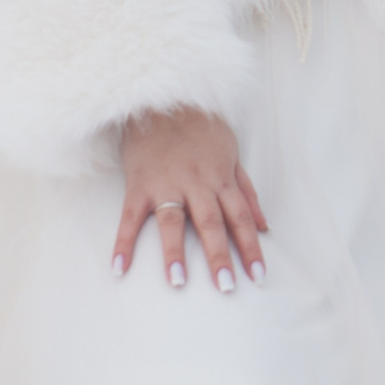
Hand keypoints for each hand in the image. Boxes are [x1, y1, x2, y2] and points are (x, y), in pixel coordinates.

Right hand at [113, 107, 267, 292]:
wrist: (164, 97)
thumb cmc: (201, 127)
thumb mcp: (232, 153)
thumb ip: (247, 191)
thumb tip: (265, 225)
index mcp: (221, 178)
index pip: (241, 218)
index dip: (251, 247)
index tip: (258, 275)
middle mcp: (196, 183)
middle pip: (211, 223)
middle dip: (220, 256)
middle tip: (227, 287)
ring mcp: (166, 184)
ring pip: (173, 221)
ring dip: (175, 252)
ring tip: (179, 283)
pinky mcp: (139, 184)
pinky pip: (130, 217)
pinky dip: (123, 243)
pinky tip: (119, 268)